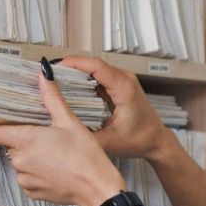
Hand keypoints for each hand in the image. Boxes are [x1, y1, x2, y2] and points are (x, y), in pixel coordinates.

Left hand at [0, 63, 126, 205]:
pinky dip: (38, 173)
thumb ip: (51, 98)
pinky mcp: (31, 192)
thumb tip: (43, 75)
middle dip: (23, 140)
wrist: (97, 189)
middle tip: (45, 137)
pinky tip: (55, 169)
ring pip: (20, 161)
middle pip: (9, 145)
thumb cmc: (86, 157)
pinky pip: (27, 178)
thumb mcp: (69, 122)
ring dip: (31, 157)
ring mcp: (24, 178)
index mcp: (25, 139)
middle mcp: (20, 160)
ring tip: (55, 155)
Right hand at [56, 56, 178, 162]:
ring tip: (54, 80)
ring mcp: (123, 80)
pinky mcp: (119, 85)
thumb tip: (61, 129)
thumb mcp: (109, 142)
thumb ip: (85, 136)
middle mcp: (124, 79)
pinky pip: (98, 76)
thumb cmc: (140, 140)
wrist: (157, 141)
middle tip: (48, 75)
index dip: (73, 63)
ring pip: (94, 68)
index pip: (96, 66)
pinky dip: (83, 79)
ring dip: (75, 72)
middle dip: (69, 67)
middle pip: (92, 64)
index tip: (55, 66)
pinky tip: (69, 88)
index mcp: (124, 88)